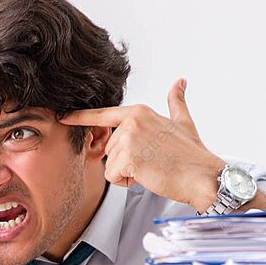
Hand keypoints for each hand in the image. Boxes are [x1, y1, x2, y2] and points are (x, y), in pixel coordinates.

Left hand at [60, 78, 225, 212]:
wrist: (203, 176)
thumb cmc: (192, 154)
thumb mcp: (183, 122)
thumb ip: (175, 102)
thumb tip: (180, 82)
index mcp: (138, 112)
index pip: (102, 115)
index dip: (80, 118)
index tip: (62, 116)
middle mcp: (131, 122)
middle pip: (108, 148)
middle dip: (125, 161)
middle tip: (151, 161)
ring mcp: (128, 139)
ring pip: (109, 164)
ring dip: (127, 172)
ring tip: (151, 168)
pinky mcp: (127, 158)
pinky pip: (112, 176)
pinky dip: (127, 182)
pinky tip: (147, 176)